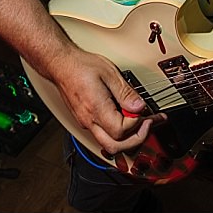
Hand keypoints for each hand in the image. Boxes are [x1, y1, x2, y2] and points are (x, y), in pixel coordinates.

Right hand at [48, 47, 165, 155]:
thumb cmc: (81, 66)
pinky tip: (128, 119)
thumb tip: (139, 107)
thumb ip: (126, 93)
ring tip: (143, 123)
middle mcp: (89, 121)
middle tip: (150, 124)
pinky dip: (120, 132)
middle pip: (115, 147)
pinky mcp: (86, 121)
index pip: (121, 131)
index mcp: (96, 109)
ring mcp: (86, 123)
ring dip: (129, 139)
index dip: (137, 124)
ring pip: (110, 145)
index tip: (146, 112)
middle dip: (137, 139)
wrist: (62, 65)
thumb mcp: (110, 73)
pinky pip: (105, 135)